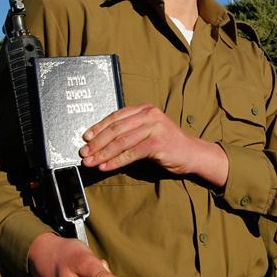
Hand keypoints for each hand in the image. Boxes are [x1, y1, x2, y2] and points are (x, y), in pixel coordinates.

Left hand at [80, 104, 227, 185]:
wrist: (192, 154)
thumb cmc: (168, 144)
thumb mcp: (148, 131)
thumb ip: (130, 131)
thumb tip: (101, 142)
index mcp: (145, 109)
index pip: (116, 116)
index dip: (98, 127)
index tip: (85, 138)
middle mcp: (150, 115)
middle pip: (116, 129)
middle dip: (97, 143)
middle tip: (84, 153)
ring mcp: (155, 128)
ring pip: (121, 141)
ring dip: (103, 154)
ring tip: (91, 162)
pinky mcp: (158, 143)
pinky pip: (131, 153)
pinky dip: (116, 161)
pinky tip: (106, 167)